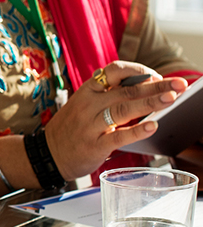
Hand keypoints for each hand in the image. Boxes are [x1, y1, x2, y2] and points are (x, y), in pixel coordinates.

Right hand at [45, 60, 187, 180]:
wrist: (46, 155)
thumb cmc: (69, 130)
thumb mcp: (82, 105)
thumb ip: (108, 96)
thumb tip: (145, 86)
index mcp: (87, 92)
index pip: (114, 71)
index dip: (138, 70)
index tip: (155, 75)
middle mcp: (88, 106)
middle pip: (127, 90)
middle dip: (157, 85)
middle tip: (179, 84)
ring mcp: (90, 126)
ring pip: (124, 109)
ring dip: (151, 102)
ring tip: (172, 98)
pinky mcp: (94, 146)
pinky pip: (119, 137)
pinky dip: (137, 130)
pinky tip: (152, 126)